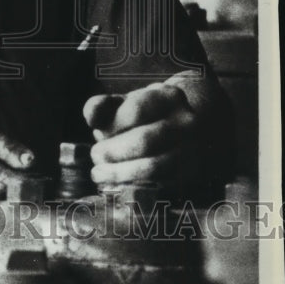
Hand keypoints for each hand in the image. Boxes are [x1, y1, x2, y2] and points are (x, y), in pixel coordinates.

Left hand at [83, 80, 199, 189]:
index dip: (113, 124)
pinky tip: (117, 184)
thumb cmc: (147, 112)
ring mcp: (193, 149)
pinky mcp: (191, 173)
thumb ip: (103, 105)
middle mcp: (186, 122)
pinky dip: (134, 186)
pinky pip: (160, 185)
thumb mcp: (125, 101)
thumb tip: (91, 118)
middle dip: (113, 151)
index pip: (136, 110)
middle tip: (96, 155)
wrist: (189, 122)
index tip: (95, 131)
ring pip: (154, 167)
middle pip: (145, 140)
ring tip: (99, 173)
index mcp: (169, 97)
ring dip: (120, 173)